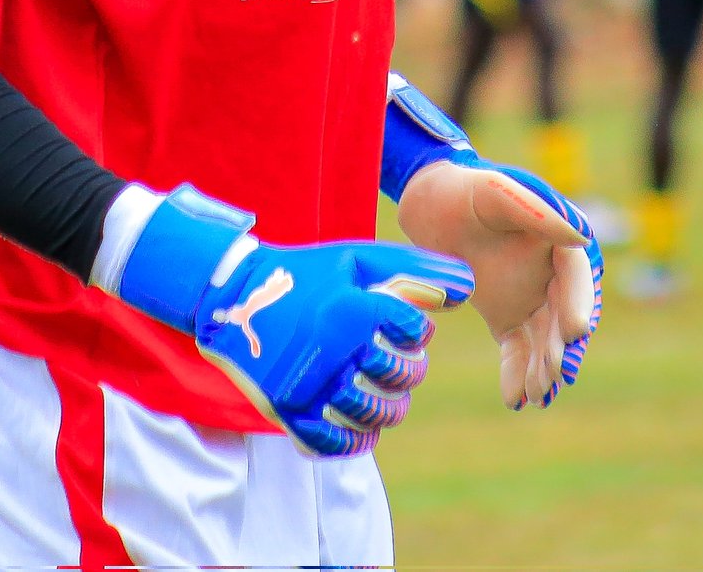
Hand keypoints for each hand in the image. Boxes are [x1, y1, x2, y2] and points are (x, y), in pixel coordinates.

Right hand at [114, 185, 473, 457]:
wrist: (234, 297)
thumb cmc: (309, 274)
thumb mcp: (358, 260)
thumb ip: (416, 270)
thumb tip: (468, 289)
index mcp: (348, 307)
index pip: (412, 328)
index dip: (416, 328)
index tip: (404, 324)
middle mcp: (329, 348)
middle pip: (400, 376)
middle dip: (408, 369)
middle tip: (396, 360)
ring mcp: (308, 384)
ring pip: (375, 413)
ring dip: (389, 405)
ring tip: (381, 390)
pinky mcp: (288, 411)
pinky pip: (338, 441)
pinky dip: (357, 436)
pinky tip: (359, 419)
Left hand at [398, 157, 601, 409]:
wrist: (428, 202)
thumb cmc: (462, 188)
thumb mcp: (494, 190)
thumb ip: (534, 209)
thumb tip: (582, 236)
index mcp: (557, 236)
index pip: (576, 274)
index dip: (579, 301)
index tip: (575, 330)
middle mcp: (550, 271)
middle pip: (563, 312)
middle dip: (561, 344)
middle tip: (554, 373)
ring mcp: (530, 296)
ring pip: (544, 337)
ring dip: (544, 366)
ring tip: (537, 394)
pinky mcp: (506, 315)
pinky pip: (518, 348)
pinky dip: (517, 372)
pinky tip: (514, 398)